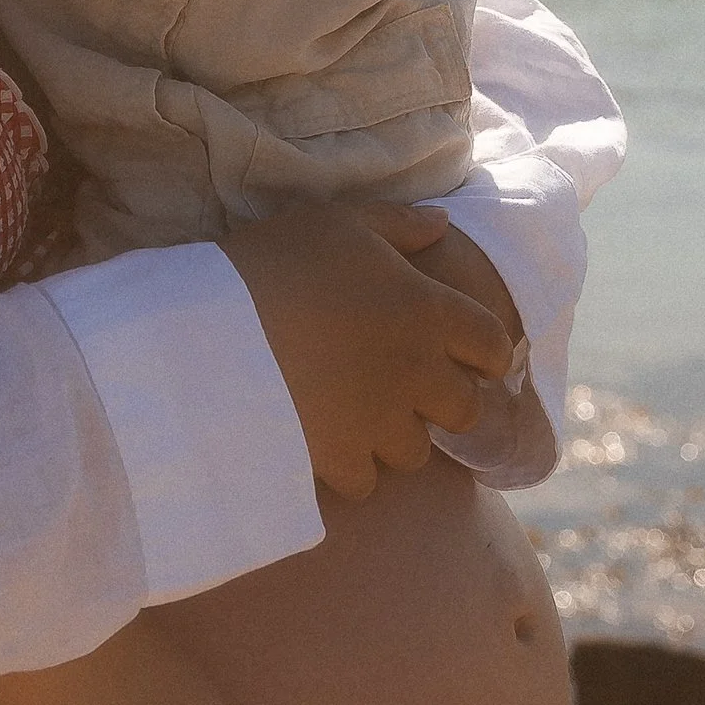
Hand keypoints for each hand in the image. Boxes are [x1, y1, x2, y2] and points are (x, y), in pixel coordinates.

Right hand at [220, 202, 517, 506]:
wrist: (211, 328)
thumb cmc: (276, 263)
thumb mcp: (335, 222)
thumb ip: (396, 224)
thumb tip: (443, 224)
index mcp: (427, 309)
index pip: (493, 343)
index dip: (486, 352)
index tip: (468, 355)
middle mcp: (418, 372)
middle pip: (466, 410)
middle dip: (446, 403)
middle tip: (410, 391)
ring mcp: (382, 423)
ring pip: (416, 452)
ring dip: (395, 438)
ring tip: (359, 419)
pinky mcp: (342, 459)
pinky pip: (366, 482)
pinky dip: (350, 469)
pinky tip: (326, 446)